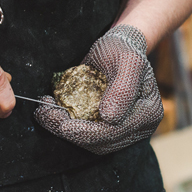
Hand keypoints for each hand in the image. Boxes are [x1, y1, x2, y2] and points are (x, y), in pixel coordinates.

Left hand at [34, 24, 162, 153]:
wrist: (117, 47)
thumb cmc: (121, 49)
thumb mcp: (126, 60)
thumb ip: (122, 88)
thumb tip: (109, 118)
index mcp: (148, 112)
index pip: (114, 132)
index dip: (85, 132)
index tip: (61, 124)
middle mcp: (139, 127)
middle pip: (101, 142)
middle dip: (69, 132)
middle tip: (44, 114)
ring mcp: (125, 131)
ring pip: (91, 143)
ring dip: (64, 130)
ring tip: (45, 112)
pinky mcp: (109, 129)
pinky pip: (87, 137)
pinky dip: (67, 128)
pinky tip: (52, 112)